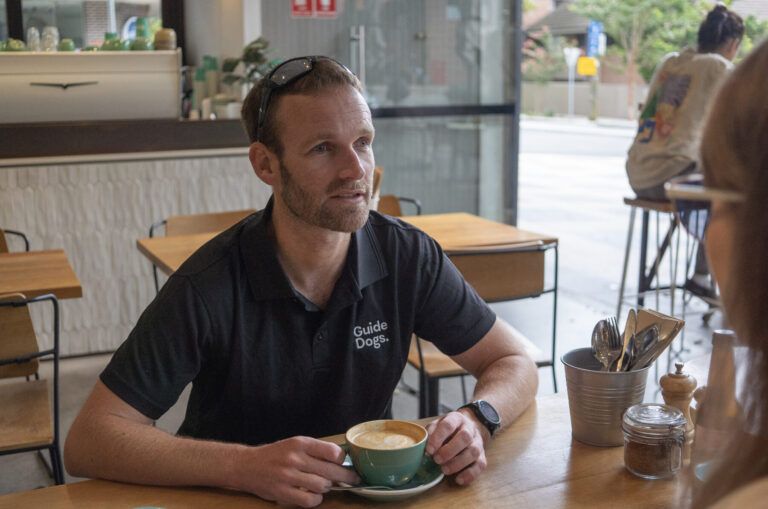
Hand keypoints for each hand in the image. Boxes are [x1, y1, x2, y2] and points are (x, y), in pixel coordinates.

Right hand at [234, 436, 359, 507]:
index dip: (342, 459)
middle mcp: (295, 458)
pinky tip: (313, 495)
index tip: (345, 463)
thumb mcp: (294, 444)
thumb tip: (341, 460)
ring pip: (322, 485)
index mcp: (300, 443)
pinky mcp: (282, 492)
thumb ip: (315, 450)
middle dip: (346, 476)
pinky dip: (316, 499)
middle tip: (354, 479)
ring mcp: (288, 476)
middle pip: (330, 470)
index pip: (332, 451)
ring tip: (323, 484)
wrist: (247, 466)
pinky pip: (309, 500)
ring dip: (326, 487)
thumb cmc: (275, 455)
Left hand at [426, 410, 487, 484]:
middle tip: (437, 460)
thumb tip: (425, 448)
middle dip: (449, 451)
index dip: (438, 437)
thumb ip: (431, 433)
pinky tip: (458, 479)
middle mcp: (469, 429)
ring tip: (444, 470)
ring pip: (473, 452)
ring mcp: (478, 442)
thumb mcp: (437, 425)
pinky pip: (480, 465)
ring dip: (458, 463)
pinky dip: (470, 474)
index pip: (448, 425)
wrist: (469, 428)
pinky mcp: (482, 456)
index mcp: (456, 419)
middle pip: (464, 437)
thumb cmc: (449, 430)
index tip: (429, 450)